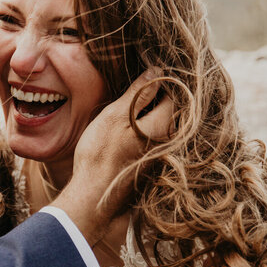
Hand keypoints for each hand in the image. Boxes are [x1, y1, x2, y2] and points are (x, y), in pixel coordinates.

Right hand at [51, 68, 172, 244]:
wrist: (94, 195)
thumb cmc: (101, 153)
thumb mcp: (116, 115)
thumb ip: (138, 93)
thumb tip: (158, 70)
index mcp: (163, 124)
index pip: (172, 92)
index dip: (158, 81)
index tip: (141, 77)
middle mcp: (168, 140)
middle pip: (168, 109)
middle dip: (152, 98)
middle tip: (130, 92)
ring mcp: (160, 154)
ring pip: (158, 124)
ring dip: (145, 115)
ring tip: (123, 112)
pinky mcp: (150, 165)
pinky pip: (151, 139)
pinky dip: (140, 131)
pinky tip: (123, 134)